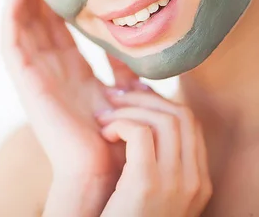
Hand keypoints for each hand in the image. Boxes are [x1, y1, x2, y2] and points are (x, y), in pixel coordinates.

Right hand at [1, 0, 138, 214]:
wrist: (106, 170)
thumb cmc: (118, 138)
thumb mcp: (125, 92)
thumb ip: (123, 68)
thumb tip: (131, 46)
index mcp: (70, 71)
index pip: (58, 25)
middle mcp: (49, 69)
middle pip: (36, 17)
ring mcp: (34, 73)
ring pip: (20, 22)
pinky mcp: (25, 79)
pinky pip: (12, 38)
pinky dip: (12, 9)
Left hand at [96, 89, 212, 216]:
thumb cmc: (123, 216)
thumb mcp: (146, 188)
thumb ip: (150, 158)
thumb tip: (137, 114)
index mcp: (196, 180)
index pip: (189, 124)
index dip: (159, 102)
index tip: (131, 96)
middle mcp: (194, 180)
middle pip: (182, 115)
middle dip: (145, 97)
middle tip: (113, 95)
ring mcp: (176, 183)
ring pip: (164, 119)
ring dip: (129, 108)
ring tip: (103, 116)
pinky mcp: (148, 184)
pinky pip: (140, 133)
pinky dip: (120, 124)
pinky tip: (105, 133)